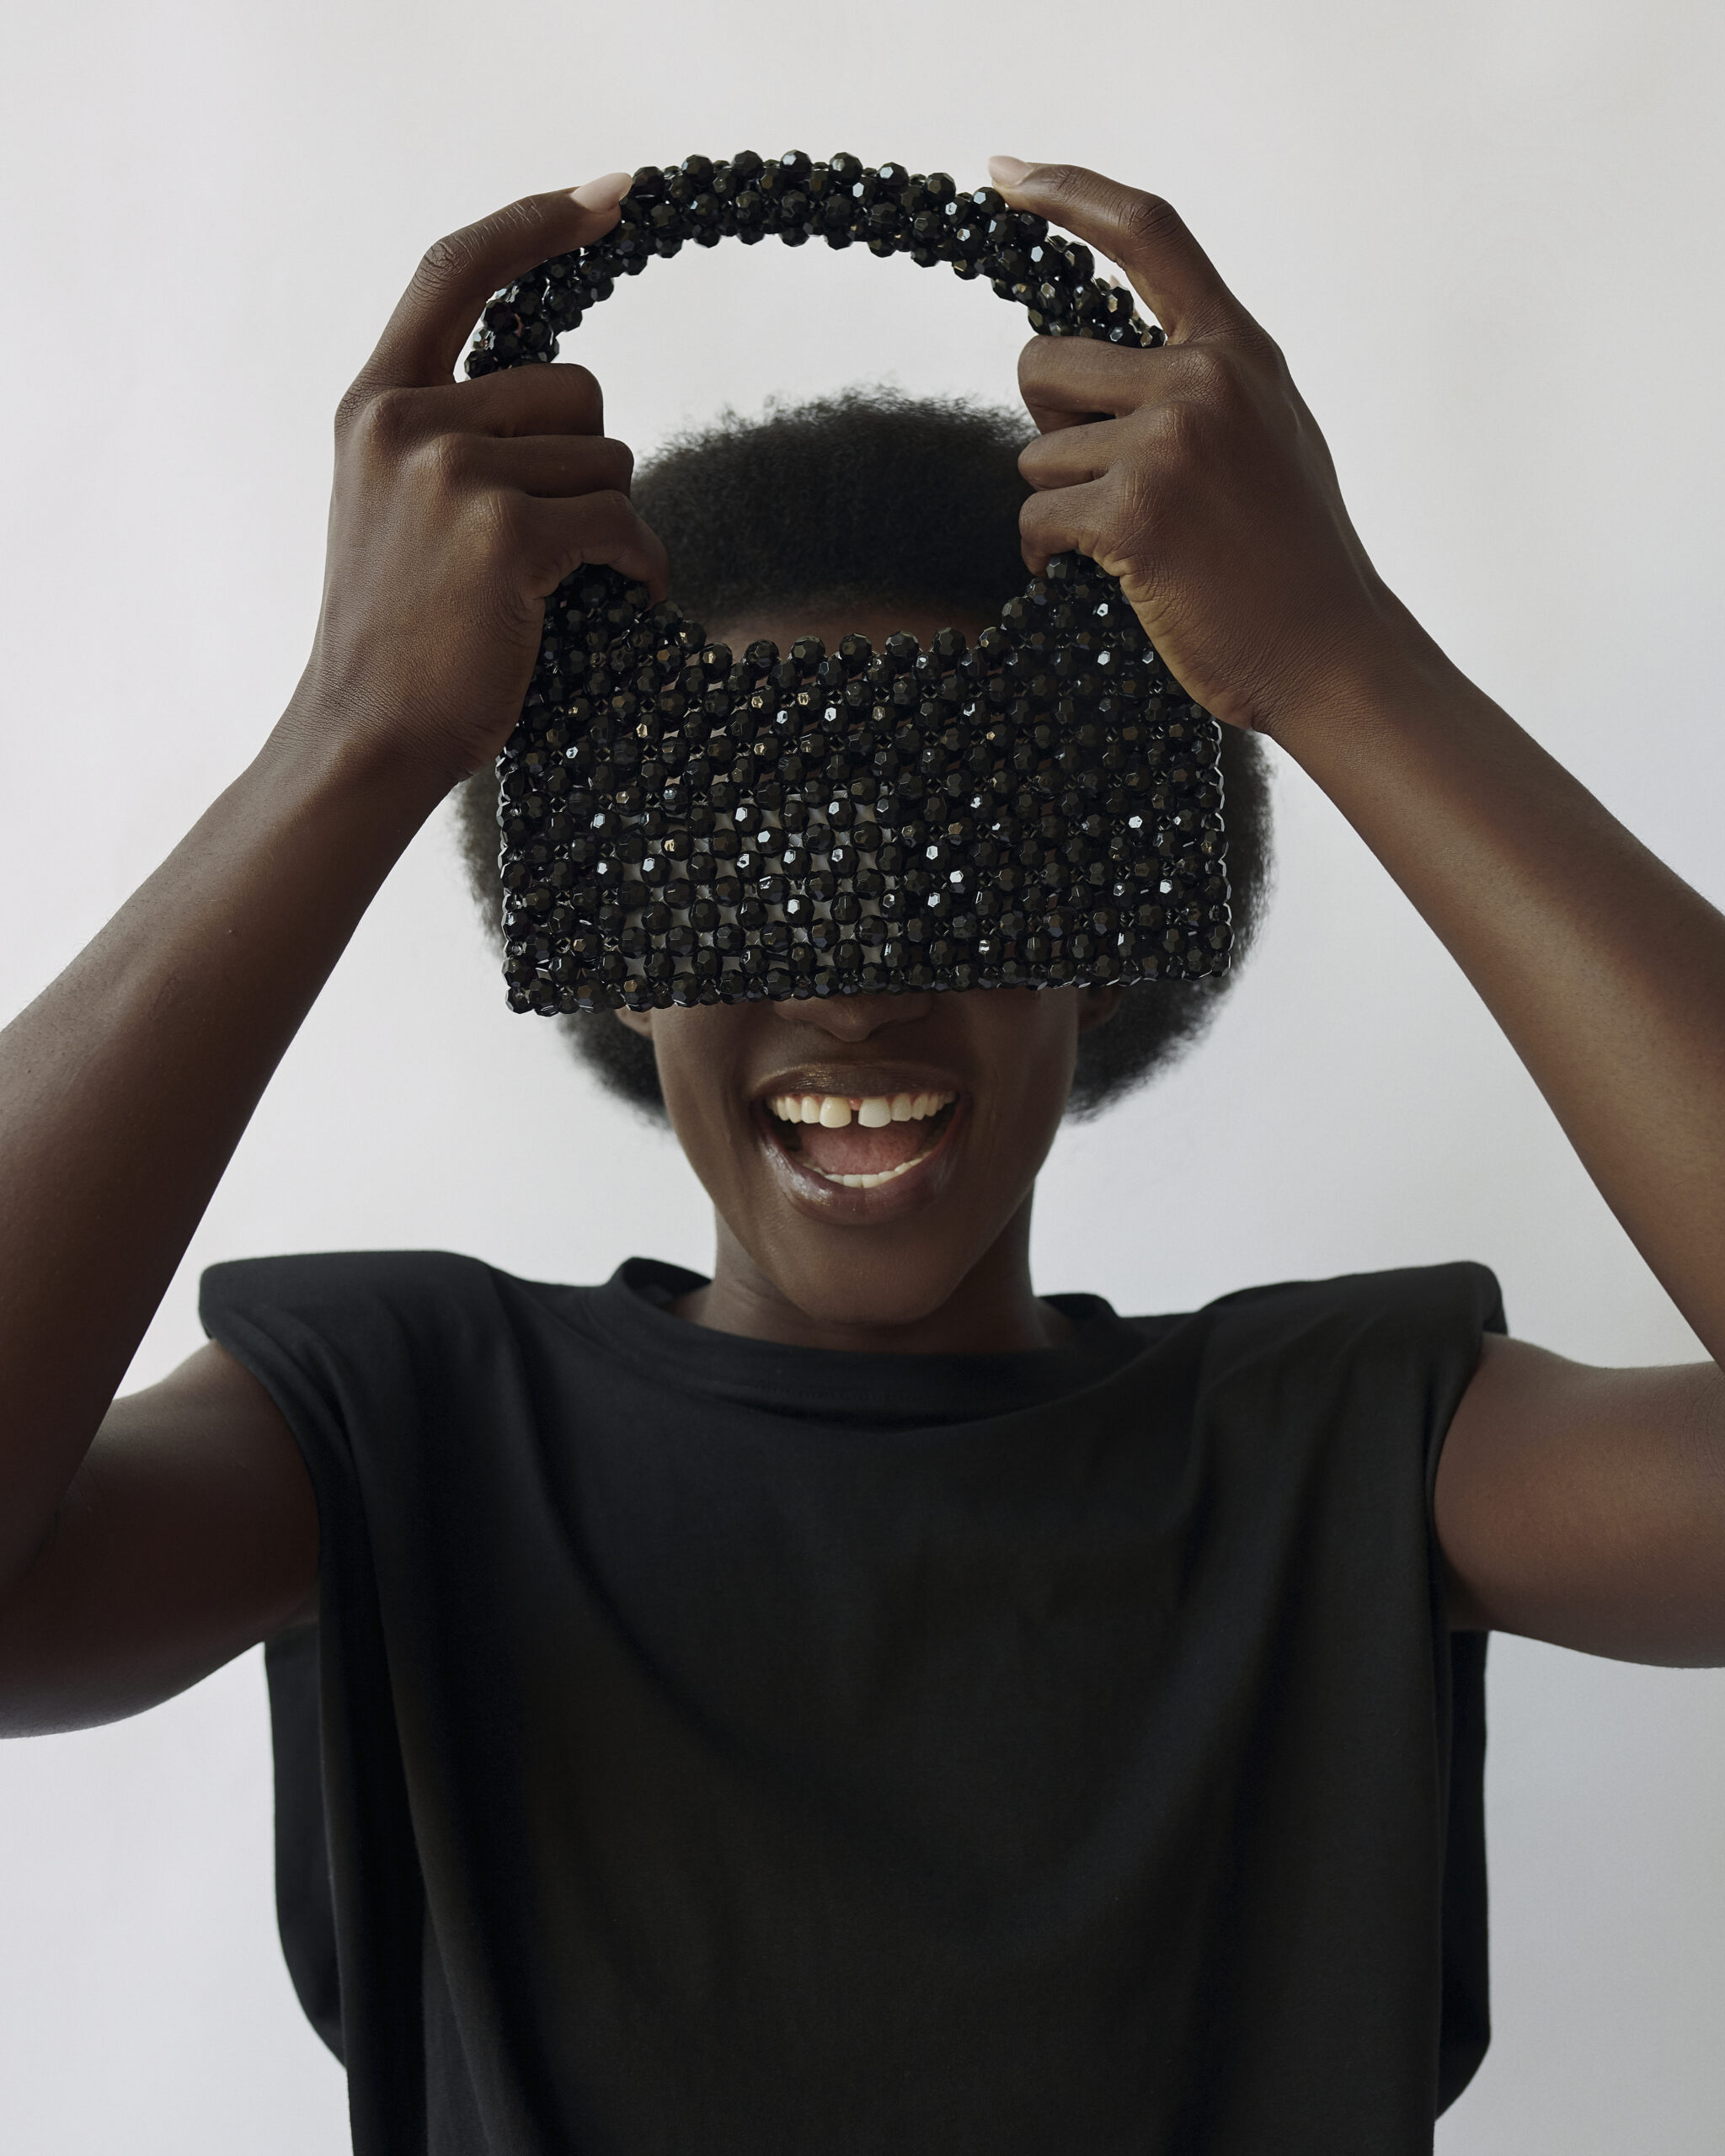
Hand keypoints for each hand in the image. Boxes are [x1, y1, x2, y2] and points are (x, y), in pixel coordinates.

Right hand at [290, 177, 668, 787]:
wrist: (368, 733)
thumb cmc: (405, 636)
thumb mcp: (399, 507)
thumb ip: (454, 433)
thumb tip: (572, 397)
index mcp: (375, 403)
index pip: (456, 272)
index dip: (537, 223)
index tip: (610, 194)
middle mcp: (407, 419)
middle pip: (574, 386)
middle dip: (590, 461)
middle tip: (550, 541)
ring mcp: (453, 472)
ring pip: (607, 456)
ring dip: (610, 521)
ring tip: (557, 586)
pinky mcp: (506, 532)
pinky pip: (621, 518)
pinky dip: (639, 563)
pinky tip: (622, 597)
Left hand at [991, 157, 1404, 740]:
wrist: (1331, 653)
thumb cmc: (1292, 562)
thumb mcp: (1268, 435)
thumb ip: (1201, 384)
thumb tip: (1108, 374)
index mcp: (1237, 349)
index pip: (1148, 233)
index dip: (1068, 193)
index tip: (1003, 176)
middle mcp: (1202, 378)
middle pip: (1043, 363)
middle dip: (1050, 429)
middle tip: (1109, 485)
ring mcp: (1168, 442)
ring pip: (1036, 454)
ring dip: (1062, 507)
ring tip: (1136, 546)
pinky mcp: (1133, 512)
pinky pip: (1036, 517)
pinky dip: (1049, 556)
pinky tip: (1105, 577)